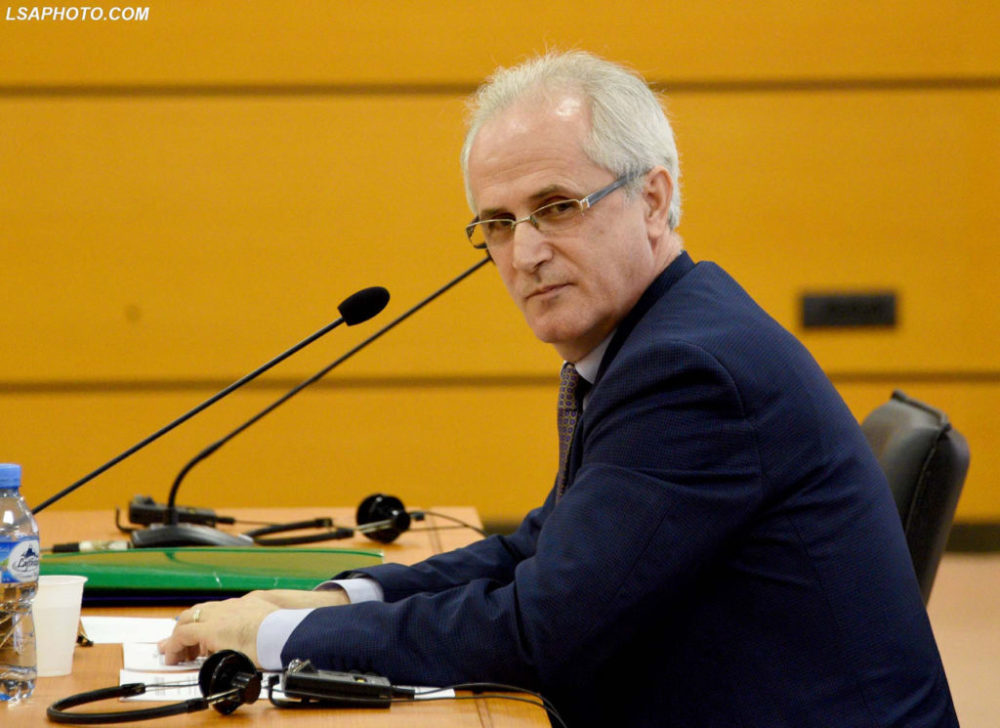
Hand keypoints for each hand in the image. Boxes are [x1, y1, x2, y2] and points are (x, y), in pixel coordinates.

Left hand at [157, 588, 349, 665]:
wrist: (283, 630)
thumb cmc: (283, 631)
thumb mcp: (274, 624)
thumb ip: (266, 628)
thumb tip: (270, 644)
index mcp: (246, 605)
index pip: (219, 610)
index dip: (206, 621)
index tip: (202, 636)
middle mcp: (230, 607)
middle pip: (199, 611)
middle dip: (186, 626)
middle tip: (179, 643)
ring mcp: (219, 616)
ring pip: (188, 620)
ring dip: (179, 636)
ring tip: (173, 653)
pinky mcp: (210, 630)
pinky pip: (183, 635)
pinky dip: (175, 645)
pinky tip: (173, 656)